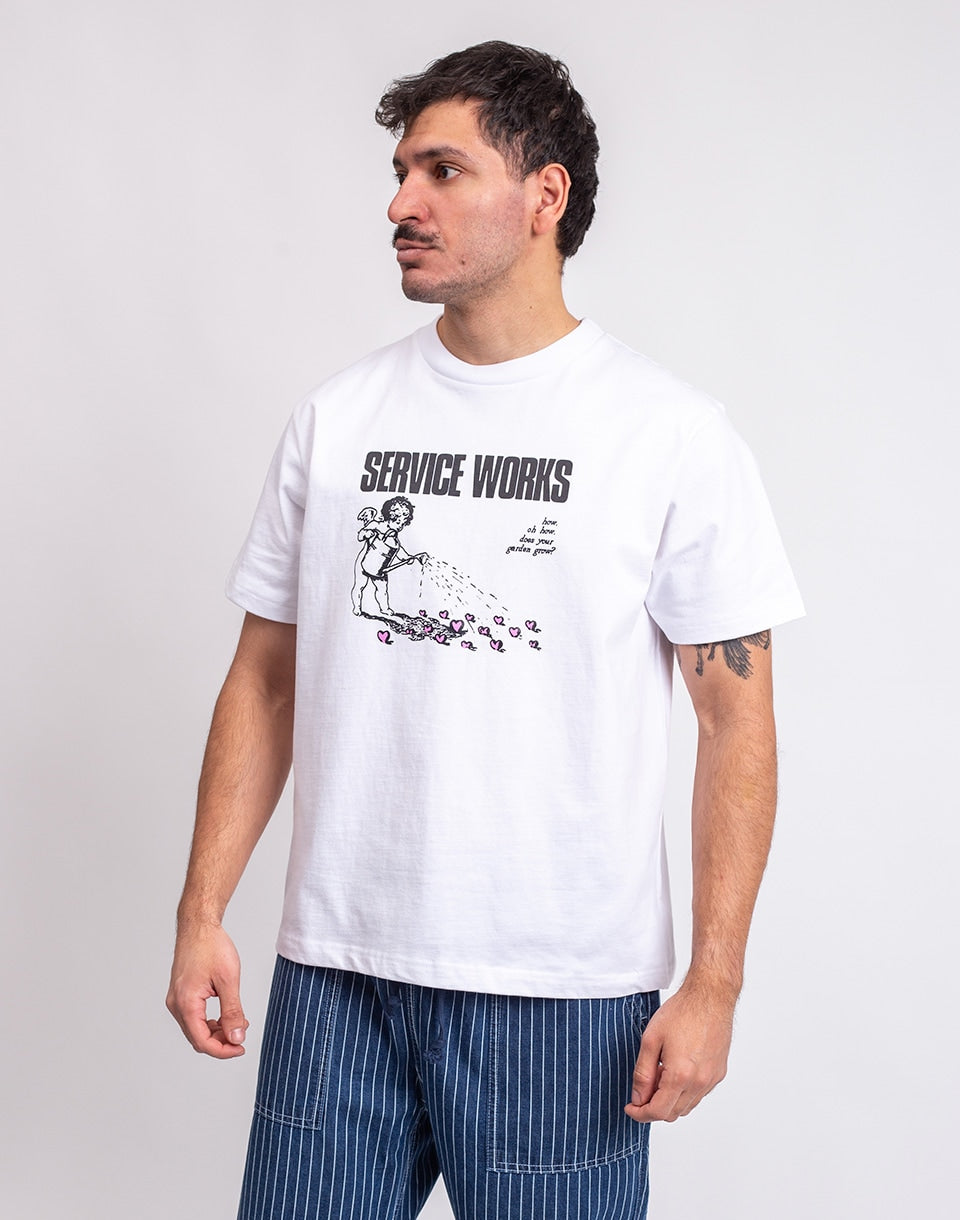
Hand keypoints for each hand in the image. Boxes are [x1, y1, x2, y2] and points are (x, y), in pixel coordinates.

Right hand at [166, 924, 248, 1058]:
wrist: (198, 926)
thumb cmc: (212, 946)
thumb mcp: (228, 980)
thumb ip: (233, 1011)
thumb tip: (236, 1037)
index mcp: (186, 1003)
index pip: (202, 1041)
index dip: (223, 1051)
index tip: (241, 1048)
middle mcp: (176, 1005)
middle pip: (197, 1038)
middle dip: (221, 1042)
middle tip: (243, 1035)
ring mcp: (176, 1000)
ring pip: (195, 1029)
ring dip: (216, 1032)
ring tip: (238, 1022)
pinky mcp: (180, 994)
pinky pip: (193, 1017)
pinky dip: (209, 1021)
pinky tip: (226, 1015)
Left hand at [624, 982, 734, 1121]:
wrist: (710, 997)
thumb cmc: (682, 1012)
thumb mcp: (651, 1040)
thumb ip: (643, 1073)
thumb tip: (638, 1098)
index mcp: (680, 1076)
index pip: (658, 1112)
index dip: (640, 1114)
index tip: (631, 1107)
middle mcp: (699, 1083)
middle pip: (672, 1113)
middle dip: (654, 1106)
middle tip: (644, 1084)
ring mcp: (711, 1080)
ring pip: (687, 1106)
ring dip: (670, 1099)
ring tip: (660, 1072)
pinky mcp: (719, 1073)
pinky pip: (699, 1094)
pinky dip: (685, 1092)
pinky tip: (676, 1070)